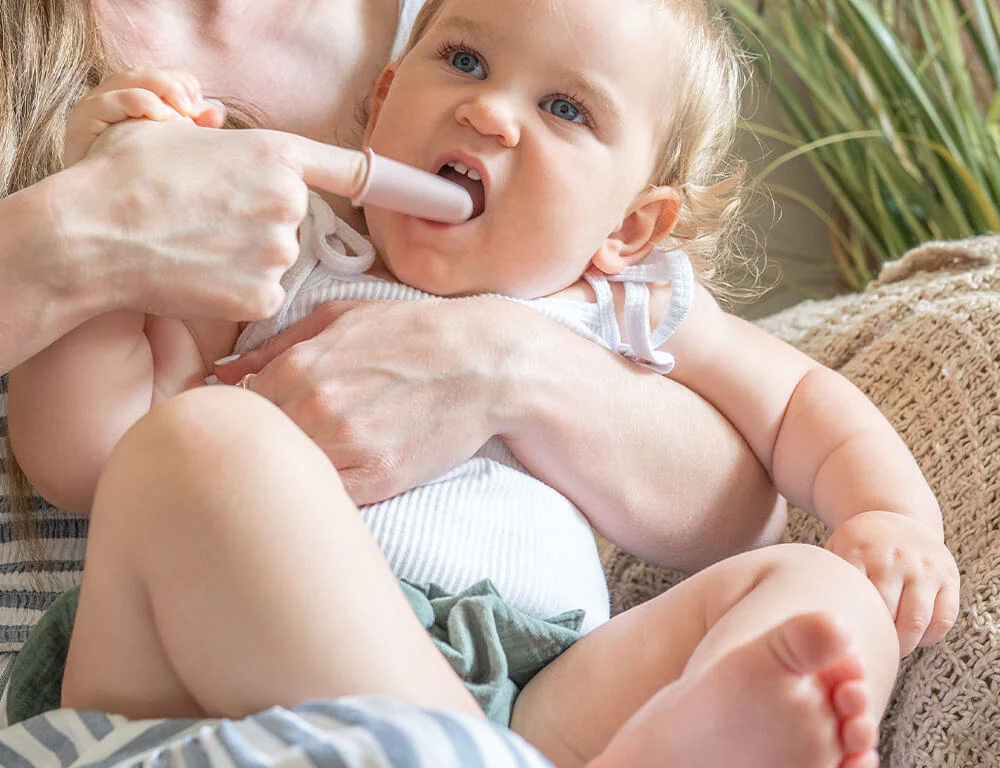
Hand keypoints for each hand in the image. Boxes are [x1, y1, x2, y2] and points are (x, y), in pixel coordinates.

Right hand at [64, 68, 224, 165]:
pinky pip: (107, 103)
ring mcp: (95, 109)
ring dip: (159, 90)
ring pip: (126, 82)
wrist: (100, 208)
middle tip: (193, 104)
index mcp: (133, 98)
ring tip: (183, 109)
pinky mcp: (82, 124)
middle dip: (172, 84)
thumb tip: (217, 111)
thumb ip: (194, 129)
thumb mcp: (172, 150)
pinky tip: (160, 115)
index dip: (181, 80)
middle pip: (143, 74)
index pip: (159, 76)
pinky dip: (136, 103)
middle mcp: (112, 98)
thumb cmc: (138, 179)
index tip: (199, 100)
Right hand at [64, 117, 369, 321]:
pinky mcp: (262, 296)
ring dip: (247, 258)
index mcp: (275, 154)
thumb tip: (218, 122)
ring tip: (194, 249)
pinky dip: (236, 292)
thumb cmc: (125, 176)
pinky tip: (200, 279)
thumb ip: (220, 137)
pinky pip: (262, 295)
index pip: (345, 168)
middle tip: (208, 221)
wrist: (91, 235)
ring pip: (275, 259)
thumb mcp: (173, 130)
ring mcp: (278, 252)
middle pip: (292, 219)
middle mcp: (288, 202)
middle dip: (260, 221)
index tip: (416, 194)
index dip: (380, 180)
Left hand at [214, 298, 517, 503]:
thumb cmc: (413, 333)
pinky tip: (343, 471)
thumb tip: (224, 372)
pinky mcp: (380, 479)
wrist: (483, 362)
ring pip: (292, 474)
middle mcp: (317, 409)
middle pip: (261, 446)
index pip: (239, 410)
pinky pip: (330, 496)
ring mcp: (348, 447)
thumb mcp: (342, 318)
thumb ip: (277, 345)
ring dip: (298, 469)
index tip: (265, 419)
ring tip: (321, 455)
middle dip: (269, 445)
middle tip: (291, 441)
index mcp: (299, 369)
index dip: (249, 417)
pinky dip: (328, 490)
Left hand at [825, 510, 959, 655]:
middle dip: (879, 641)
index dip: (852, 628)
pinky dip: (930, 637)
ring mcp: (923, 568)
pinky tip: (917, 637)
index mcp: (858, 553)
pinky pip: (944, 618)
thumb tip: (817, 621)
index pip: (854, 601)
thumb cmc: (858, 546)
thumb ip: (827, 580)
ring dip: (905, 644)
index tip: (845, 642)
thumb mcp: (836, 550)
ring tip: (893, 648)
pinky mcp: (948, 576)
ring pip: (917, 621)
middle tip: (870, 652)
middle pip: (887, 615)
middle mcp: (893, 559)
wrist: (894, 514)